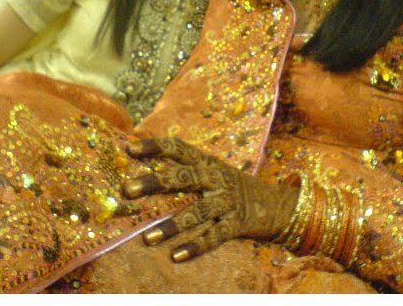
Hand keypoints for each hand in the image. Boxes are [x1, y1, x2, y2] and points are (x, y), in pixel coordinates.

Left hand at [122, 137, 297, 261]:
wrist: (274, 204)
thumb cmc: (230, 187)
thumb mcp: (211, 171)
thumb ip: (183, 169)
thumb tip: (142, 166)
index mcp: (207, 162)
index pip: (178, 149)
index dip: (155, 147)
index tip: (130, 149)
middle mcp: (216, 178)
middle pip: (184, 178)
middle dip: (155, 182)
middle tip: (128, 190)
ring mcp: (227, 201)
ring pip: (197, 212)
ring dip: (171, 226)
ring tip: (147, 238)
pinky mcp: (237, 223)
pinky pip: (215, 236)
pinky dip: (196, 246)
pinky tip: (177, 255)